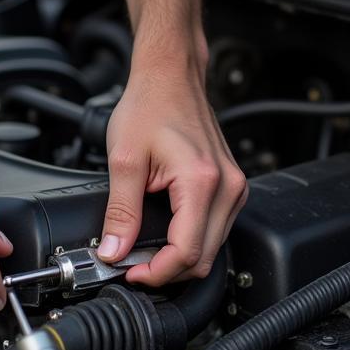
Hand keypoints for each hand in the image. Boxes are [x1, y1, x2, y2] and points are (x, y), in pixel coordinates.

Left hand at [97, 60, 247, 284]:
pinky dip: (192, 240)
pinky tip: (167, 235)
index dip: (156, 272)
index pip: (187, 252)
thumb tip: (114, 251)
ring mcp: (235, 187)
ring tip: (146, 250)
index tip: (131, 271)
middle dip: (167, 270)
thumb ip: (120, 212)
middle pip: (204, 258)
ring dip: (180, 258)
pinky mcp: (232, 187)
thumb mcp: (124, 160)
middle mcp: (227, 187)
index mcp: (202, 181)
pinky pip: (217, 230)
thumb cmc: (150, 105)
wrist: (170, 77)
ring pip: (213, 248)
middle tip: (133, 264)